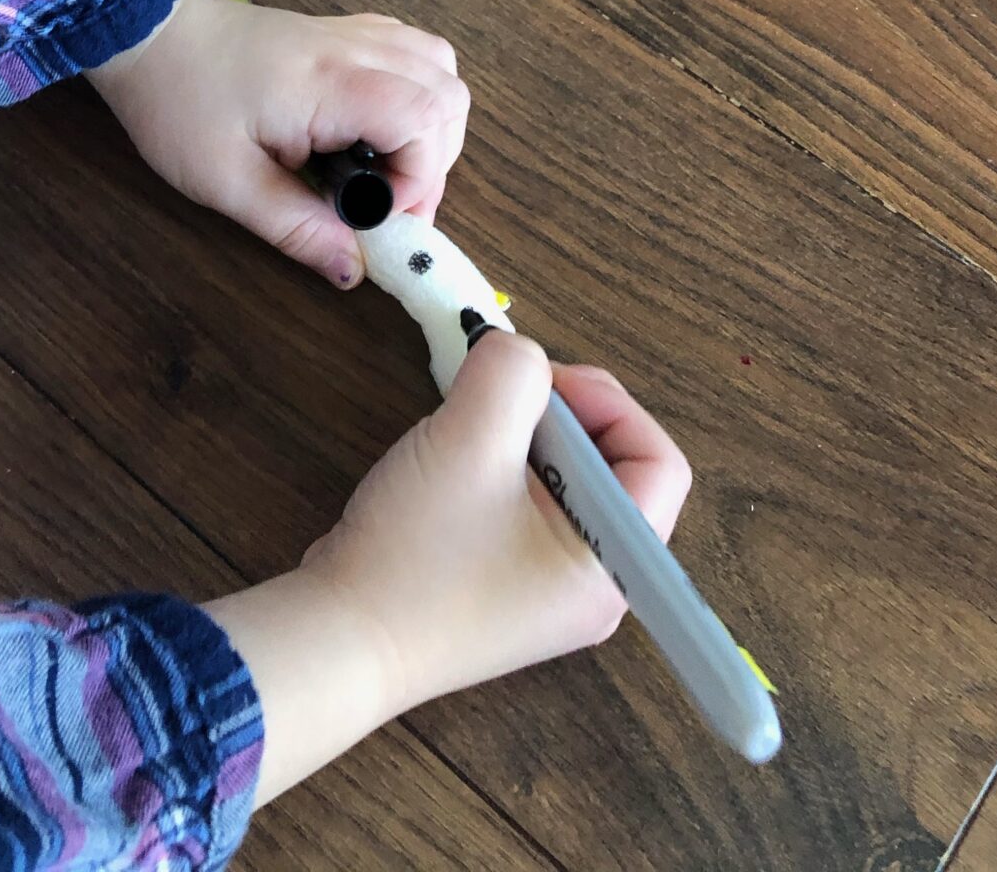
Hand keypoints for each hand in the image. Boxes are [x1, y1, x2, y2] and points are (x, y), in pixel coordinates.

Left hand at [89, 0, 468, 286]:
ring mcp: (354, 33)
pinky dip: (415, 93)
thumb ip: (297, 229)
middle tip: (380, 203)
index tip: (375, 218)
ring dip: (432, 127)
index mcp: (332, 83)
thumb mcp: (227, 182)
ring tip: (383, 169)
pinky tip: (374, 127)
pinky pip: (413, 52)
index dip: (420, 182)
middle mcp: (357, 48)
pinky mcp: (345, 31)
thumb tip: (356, 271)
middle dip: (434, 162)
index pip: (426, 122)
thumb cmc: (178, 103)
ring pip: (441, 70)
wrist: (145, 33)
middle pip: (449, 97)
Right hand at [302, 333, 690, 714]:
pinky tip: (450, 467)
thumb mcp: (469, 439)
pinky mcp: (503, 587)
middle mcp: (594, 587)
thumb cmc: (416, 553)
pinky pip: (528, 508)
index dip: (609, 404)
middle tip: (498, 399)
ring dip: (522, 438)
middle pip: (613, 467)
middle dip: (561, 416)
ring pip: (566, 482)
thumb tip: (519, 356)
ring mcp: (545, 592)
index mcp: (613, 566)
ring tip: (466, 435)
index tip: (541, 385)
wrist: (336, 641)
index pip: (661, 463)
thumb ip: (511, 373)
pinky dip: (499, 469)